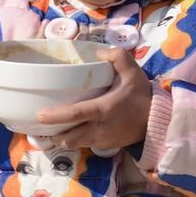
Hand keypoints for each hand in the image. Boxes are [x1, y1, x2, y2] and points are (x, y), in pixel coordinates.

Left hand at [36, 47, 151, 150]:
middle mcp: (99, 128)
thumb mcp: (133, 71)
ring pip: (74, 144)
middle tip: (39, 125)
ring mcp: (102, 139)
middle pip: (68, 137)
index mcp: (103, 109)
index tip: (39, 116)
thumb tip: (98, 51)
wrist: (157, 120)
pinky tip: (69, 132)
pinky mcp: (105, 145)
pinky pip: (84, 145)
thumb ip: (117, 57)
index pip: (75, 114)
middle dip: (52, 134)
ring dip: (61, 139)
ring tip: (50, 131)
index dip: (56, 116)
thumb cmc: (141, 95)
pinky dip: (74, 141)